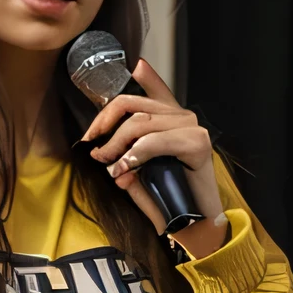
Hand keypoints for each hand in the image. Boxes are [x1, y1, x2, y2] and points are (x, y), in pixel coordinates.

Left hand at [82, 58, 228, 256]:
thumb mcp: (140, 177)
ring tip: (110, 165)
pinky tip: (126, 166)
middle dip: (105, 126)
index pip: (156, 91)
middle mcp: (182, 119)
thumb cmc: (169, 200)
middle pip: (132, 105)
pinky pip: (155, 141)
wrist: (195, 225)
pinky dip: (136, 153)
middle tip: (95, 151)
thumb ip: (125, 163)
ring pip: (140, 122)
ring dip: (116, 144)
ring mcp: (192, 129)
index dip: (146, 76)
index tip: (134, 67)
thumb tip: (108, 160)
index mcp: (170, 122)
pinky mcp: (197, 144)